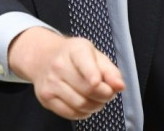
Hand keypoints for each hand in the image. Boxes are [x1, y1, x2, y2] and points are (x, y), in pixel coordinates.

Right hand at [8, 27, 124, 119]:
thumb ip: (110, 71)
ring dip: (95, 106)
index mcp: (75, 49)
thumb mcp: (94, 55)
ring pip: (80, 104)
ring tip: (97, 98)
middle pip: (88, 89)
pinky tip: (85, 104)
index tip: (97, 82)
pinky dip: (83, 113)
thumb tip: (119, 86)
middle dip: (105, 95)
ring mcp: (50, 82)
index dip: (92, 74)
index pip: (84, 63)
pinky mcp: (46, 98)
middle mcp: (59, 65)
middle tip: (108, 93)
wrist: (44, 58)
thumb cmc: (74, 57)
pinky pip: (70, 114)